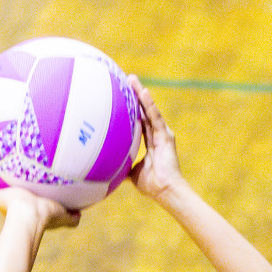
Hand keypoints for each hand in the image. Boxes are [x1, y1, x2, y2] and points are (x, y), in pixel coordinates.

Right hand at [0, 166, 80, 229]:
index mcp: (26, 208)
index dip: (27, 195)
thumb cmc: (46, 217)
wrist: (30, 216)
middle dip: (6, 186)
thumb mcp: (63, 215)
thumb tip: (80, 215)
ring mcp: (1, 199)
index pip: (26, 201)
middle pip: (7, 193)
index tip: (29, 189)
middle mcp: (11, 205)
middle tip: (7, 174)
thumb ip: (72, 217)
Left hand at [128, 77, 183, 199]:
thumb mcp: (131, 172)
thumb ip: (122, 165)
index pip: (139, 120)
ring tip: (131, 79)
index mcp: (150, 141)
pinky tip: (142, 92)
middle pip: (144, 110)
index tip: (122, 95)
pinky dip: (149, 104)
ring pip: (149, 110)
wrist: (165, 191)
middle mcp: (156, 134)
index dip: (131, 108)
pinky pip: (155, 117)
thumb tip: (106, 167)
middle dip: (135, 95)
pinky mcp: (165, 136)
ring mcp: (161, 134)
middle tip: (125, 80)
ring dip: (140, 94)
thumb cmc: (151, 185)